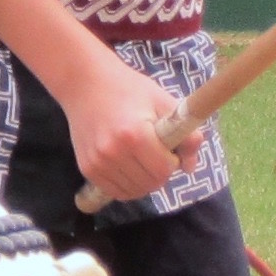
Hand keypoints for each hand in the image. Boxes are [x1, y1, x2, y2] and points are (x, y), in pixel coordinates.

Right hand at [63, 58, 199, 205]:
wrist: (84, 83)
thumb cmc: (127, 88)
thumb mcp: (162, 101)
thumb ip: (185, 133)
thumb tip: (190, 166)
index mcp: (135, 134)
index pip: (164, 170)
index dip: (173, 162)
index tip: (169, 149)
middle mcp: (113, 152)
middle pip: (150, 184)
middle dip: (160, 172)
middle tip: (156, 153)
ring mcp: (98, 163)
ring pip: (134, 192)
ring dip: (144, 181)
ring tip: (141, 158)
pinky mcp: (87, 169)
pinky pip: (115, 192)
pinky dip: (127, 185)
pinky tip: (129, 167)